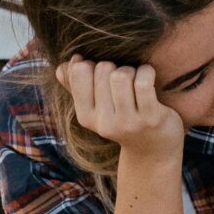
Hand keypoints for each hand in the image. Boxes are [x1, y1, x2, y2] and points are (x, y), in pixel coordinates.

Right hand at [59, 57, 184, 167]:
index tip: (103, 74)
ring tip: (136, 80)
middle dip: (115, 66)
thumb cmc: (123, 119)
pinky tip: (149, 78)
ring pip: (121, 75)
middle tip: (125, 79)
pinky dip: (147, 72)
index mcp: (86, 117)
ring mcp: (127, 122)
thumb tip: (61, 68)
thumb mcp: (97, 108)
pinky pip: (143, 82)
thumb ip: (76, 87)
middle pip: (103, 69)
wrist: (153, 149)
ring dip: (132, 70)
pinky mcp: (150, 119)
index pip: (78, 72)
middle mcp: (104, 123)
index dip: (92, 64)